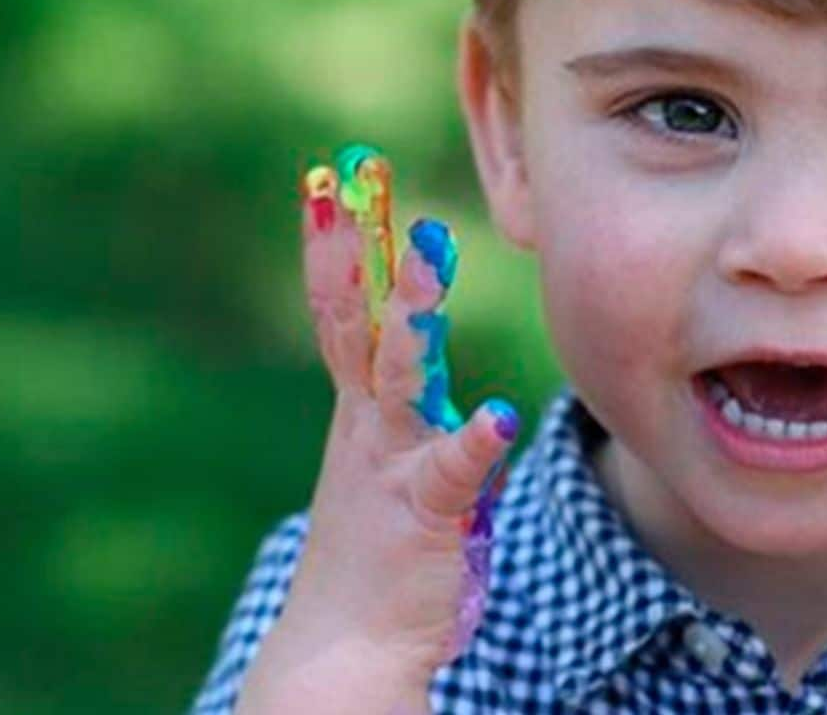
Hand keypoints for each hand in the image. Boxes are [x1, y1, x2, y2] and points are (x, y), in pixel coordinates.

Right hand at [237, 145, 517, 714]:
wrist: (343, 654)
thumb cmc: (376, 560)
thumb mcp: (387, 472)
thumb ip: (412, 424)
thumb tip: (444, 385)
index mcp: (358, 414)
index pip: (343, 312)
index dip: (335, 245)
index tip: (325, 180)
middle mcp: (366, 426)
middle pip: (353, 318)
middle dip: (350, 244)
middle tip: (348, 173)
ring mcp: (389, 463)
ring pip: (399, 372)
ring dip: (414, 308)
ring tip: (433, 247)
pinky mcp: (424, 512)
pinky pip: (453, 471)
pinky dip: (473, 444)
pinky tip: (500, 419)